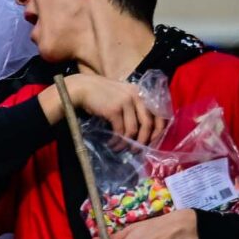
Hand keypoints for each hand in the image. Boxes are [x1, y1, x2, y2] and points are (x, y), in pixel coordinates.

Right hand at [42, 72, 164, 145]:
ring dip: (128, 143)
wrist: (80, 88)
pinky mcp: (114, 110)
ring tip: (121, 149)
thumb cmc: (99, 94)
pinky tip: (112, 144)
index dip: (158, 131)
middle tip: (137, 150)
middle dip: (143, 141)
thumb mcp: (121, 95)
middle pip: (147, 124)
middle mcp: (136, 96)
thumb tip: (143, 130)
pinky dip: (117, 140)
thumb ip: (133, 106)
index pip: (158, 114)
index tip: (151, 142)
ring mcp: (125, 102)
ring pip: (133, 130)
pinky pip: (120, 131)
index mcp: (140, 93)